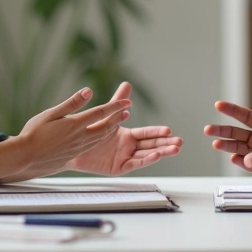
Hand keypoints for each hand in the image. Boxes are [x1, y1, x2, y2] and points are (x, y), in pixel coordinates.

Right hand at [10, 87, 131, 179]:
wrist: (25, 157)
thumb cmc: (34, 132)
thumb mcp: (51, 113)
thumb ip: (71, 103)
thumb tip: (88, 91)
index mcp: (75, 125)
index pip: (101, 113)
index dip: (115, 106)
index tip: (127, 101)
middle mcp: (80, 137)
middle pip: (105, 127)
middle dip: (117, 118)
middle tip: (127, 111)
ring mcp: (78, 148)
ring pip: (100, 138)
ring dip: (111, 128)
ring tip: (118, 122)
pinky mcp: (74, 155)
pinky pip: (92, 145)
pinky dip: (101, 138)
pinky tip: (100, 136)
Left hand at [67, 82, 183, 175]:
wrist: (71, 146)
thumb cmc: (87, 131)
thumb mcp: (106, 115)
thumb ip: (117, 101)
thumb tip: (127, 83)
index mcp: (128, 136)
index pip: (146, 134)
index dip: (157, 132)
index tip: (169, 130)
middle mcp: (129, 147)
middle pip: (151, 145)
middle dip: (166, 144)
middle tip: (180, 142)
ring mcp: (125, 158)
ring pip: (147, 155)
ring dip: (161, 152)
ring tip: (175, 149)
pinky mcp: (118, 167)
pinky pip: (134, 163)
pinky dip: (146, 160)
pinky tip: (156, 155)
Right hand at [204, 78, 251, 185]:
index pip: (245, 117)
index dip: (231, 110)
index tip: (218, 105)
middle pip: (236, 134)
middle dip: (222, 131)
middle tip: (208, 129)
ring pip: (238, 150)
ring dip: (227, 146)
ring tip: (216, 144)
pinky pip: (250, 166)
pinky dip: (241, 163)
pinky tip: (234, 158)